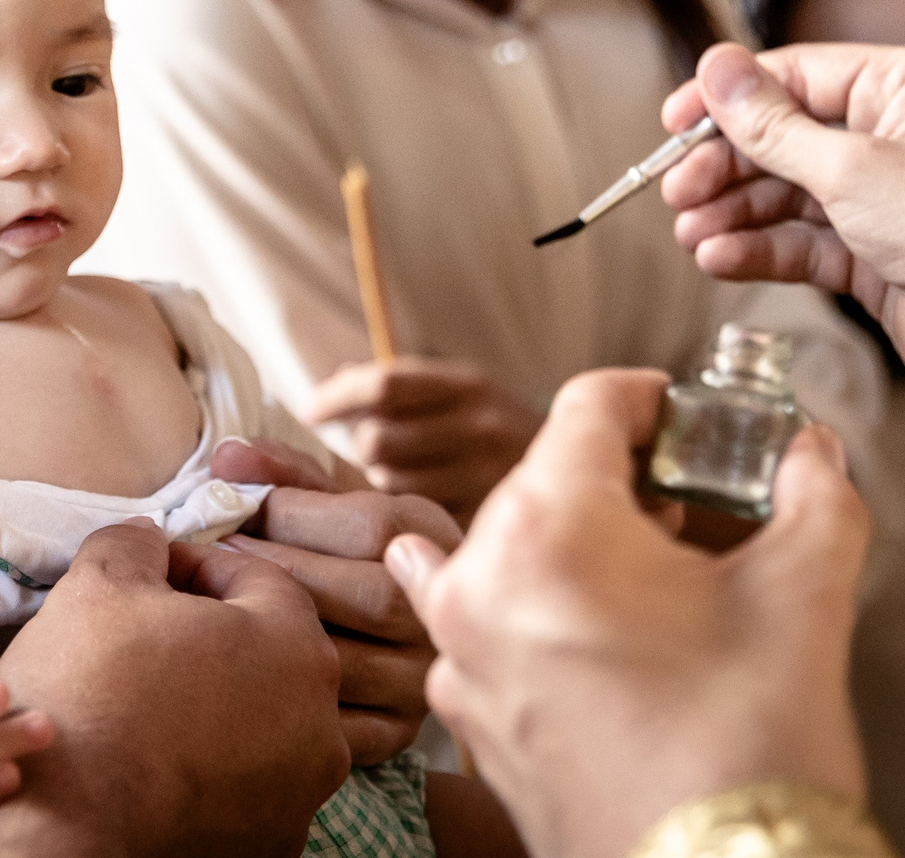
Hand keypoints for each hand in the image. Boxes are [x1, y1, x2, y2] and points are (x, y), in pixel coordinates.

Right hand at [0, 522, 347, 857]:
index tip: (152, 576)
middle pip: (270, 651)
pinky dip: (216, 764)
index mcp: (295, 645)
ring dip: (218, 700)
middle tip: (148, 636)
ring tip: (151, 700)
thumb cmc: (86, 696)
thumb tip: (149, 539)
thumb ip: (136, 543)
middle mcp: (321, 723)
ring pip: (265, 719)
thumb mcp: (98, 583)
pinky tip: (160, 757)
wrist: (62, 833)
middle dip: (213, 635)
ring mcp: (302, 792)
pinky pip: (252, 782)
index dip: (197, 566)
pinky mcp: (275, 843)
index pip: (258, 577)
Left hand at [213, 437, 452, 764]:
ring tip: (214, 608)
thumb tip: (227, 459)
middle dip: (279, 574)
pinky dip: (281, 700)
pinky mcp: (397, 732)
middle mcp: (437, 611)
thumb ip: (279, 474)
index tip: (234, 507)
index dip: (295, 515)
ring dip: (273, 637)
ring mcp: (421, 676)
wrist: (369, 619)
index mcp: (428, 537)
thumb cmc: (333, 543)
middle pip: (370, 597)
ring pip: (353, 664)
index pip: (373, 526)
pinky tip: (234, 668)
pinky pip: (343, 726)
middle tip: (211, 557)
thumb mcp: (320, 497)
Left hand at [301, 358, 543, 517]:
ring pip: (388, 483)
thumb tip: (337, 382)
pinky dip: (404, 511)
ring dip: (381, 480)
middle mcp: (480, 427)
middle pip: (376, 438)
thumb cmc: (505, 431)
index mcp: (470, 384)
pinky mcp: (486, 522)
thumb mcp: (468, 390)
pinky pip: (415, 518)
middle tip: (374, 450)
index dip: (336, 395)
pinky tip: (420, 504)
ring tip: (405, 476)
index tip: (309, 409)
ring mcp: (486, 478)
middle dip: (361, 444)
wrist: (595, 472)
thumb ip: (406, 385)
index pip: (384, 383)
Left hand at [386, 370, 869, 857]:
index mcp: (546, 528)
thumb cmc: (750, 748)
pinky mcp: (469, 717)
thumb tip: (812, 451)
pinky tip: (595, 631)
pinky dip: (531, 608)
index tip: (691, 416)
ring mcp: (461, 655)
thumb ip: (814, 495)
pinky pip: (483, 626)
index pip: (588, 406)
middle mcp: (477, 580)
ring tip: (654, 576)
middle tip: (697, 506)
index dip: (652, 399)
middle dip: (621, 481)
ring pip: (506, 551)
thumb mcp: (804, 596)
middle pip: (544, 478)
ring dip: (572, 543)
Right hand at [660, 42, 904, 414]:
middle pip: (781, 136)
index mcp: (904, 88)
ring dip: (732, 212)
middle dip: (724, 166)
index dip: (728, 100)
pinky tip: (719, 259)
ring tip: (689, 234)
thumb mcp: (854, 170)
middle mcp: (892, 134)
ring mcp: (881, 196)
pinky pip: (800, 241)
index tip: (674, 125)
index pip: (794, 76)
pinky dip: (757, 249)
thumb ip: (774, 126)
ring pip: (784, 193)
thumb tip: (715, 66)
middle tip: (677, 192)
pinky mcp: (872, 253)